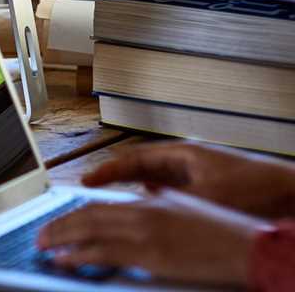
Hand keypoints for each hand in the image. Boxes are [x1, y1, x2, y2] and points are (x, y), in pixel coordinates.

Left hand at [36, 191, 266, 284]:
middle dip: (59, 225)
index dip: (74, 215)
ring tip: (43, 246)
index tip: (57, 222)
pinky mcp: (148, 254)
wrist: (246, 246)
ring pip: (88, 230)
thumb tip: (142, 206)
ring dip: (60, 238)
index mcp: (148, 204)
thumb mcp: (182, 213)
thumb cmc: (221, 234)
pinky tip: (63, 259)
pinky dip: (77, 255)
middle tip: (40, 235)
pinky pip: (102, 252)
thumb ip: (157, 210)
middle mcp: (141, 213)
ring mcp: (143, 233)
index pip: (100, 207)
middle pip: (87, 215)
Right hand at [80, 141, 294, 217]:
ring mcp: (197, 174)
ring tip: (115, 202)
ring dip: (135, 189)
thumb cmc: (251, 188)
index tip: (87, 180)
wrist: (287, 191)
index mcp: (181, 154)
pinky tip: (154, 209)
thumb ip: (169, 200)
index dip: (108, 170)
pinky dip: (156, 198)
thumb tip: (139, 209)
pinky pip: (172, 191)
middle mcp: (186, 160)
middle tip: (92, 190)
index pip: (134, 158)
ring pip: (156, 180)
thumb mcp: (204, 196)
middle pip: (141, 167)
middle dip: (116, 178)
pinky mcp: (208, 189)